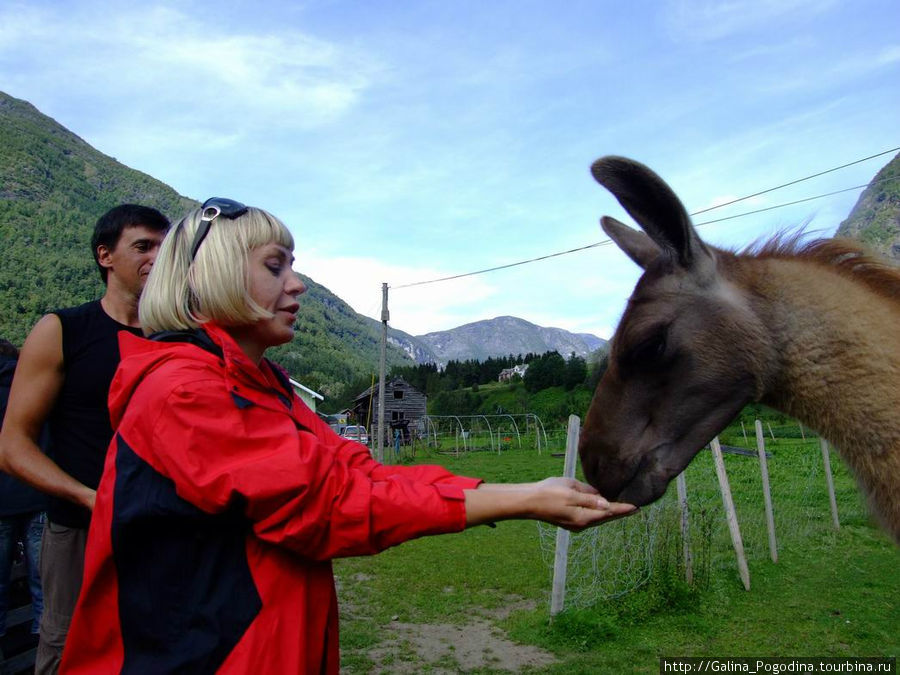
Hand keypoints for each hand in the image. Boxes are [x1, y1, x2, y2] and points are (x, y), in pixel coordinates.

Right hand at [464, 478, 636, 529]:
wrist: (528, 502)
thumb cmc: (549, 493)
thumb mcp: (571, 491)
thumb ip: (589, 497)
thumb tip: (605, 502)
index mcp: (584, 517)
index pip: (609, 512)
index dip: (623, 509)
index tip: (637, 507)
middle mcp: (582, 524)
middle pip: (604, 517)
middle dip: (618, 512)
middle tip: (634, 508)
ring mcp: (575, 524)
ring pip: (596, 517)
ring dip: (608, 512)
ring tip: (621, 508)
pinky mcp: (569, 521)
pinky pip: (588, 516)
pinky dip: (597, 512)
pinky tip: (600, 506)